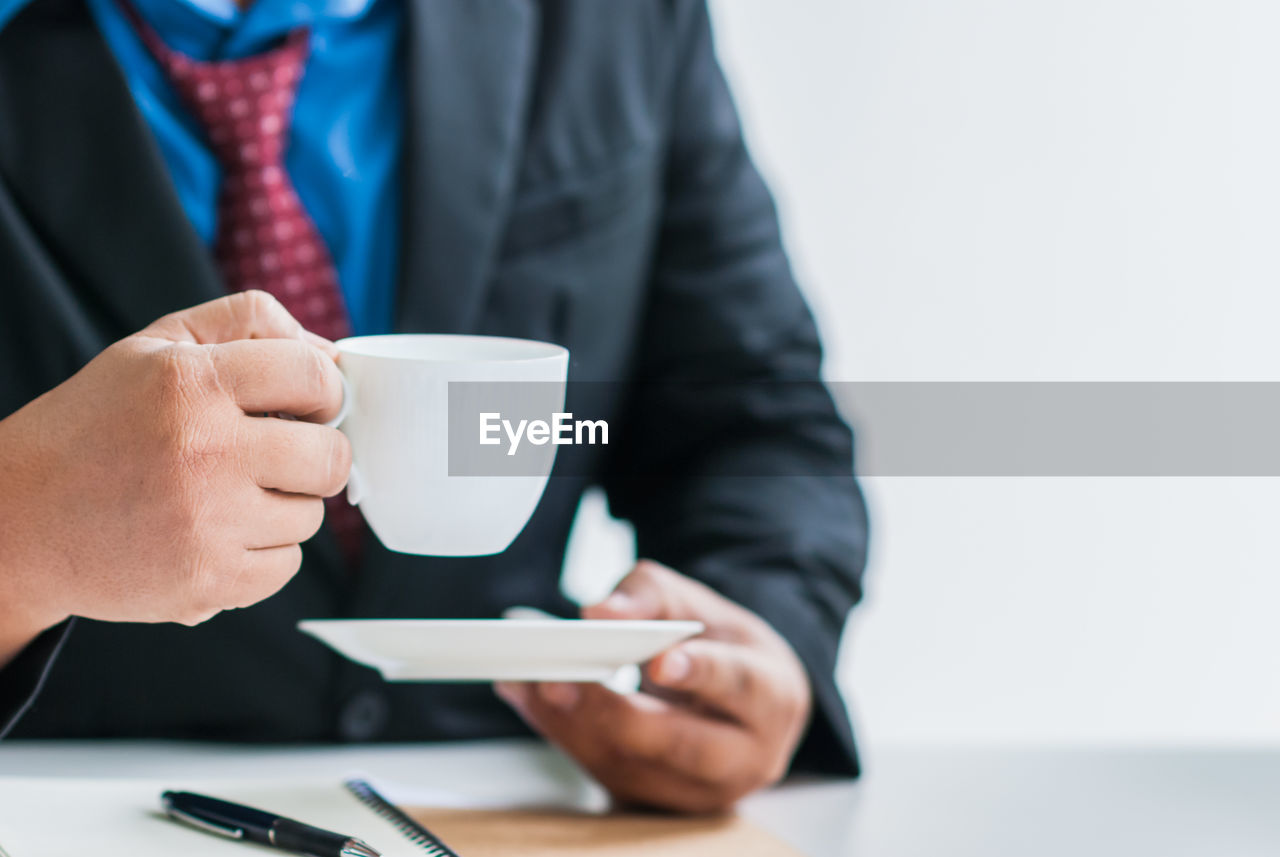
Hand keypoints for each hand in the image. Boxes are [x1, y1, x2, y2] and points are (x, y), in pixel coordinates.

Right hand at [0, 291, 349, 662]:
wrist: (21, 520)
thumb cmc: (98, 425)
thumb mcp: (156, 346)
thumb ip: (245, 323)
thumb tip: (330, 353)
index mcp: (191, 382)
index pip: (314, 375)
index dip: (326, 391)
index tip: (312, 406)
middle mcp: (204, 451)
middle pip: (331, 457)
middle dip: (317, 454)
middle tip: (282, 456)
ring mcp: (206, 522)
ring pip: (311, 517)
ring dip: (285, 506)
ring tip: (230, 495)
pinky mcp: (206, 581)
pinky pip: (286, 567)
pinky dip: (264, 554)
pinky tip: (220, 534)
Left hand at [495, 561, 811, 813]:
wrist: (741, 700)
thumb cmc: (723, 647)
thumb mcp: (700, 605)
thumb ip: (651, 595)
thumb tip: (600, 611)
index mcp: (772, 697)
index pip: (739, 687)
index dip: (699, 674)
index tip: (657, 660)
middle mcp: (746, 757)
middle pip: (679, 746)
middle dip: (613, 714)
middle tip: (559, 680)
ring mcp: (701, 792)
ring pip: (633, 769)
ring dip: (571, 726)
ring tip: (527, 683)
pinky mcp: (658, 803)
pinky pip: (606, 776)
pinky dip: (564, 736)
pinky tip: (531, 700)